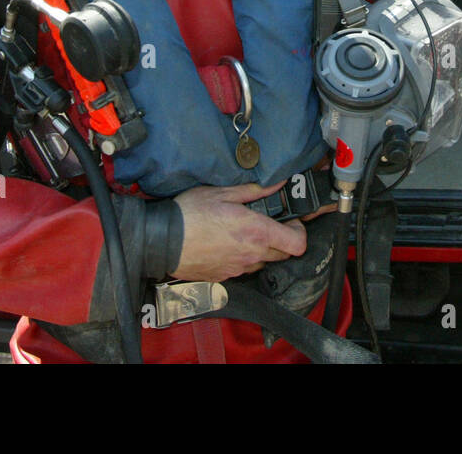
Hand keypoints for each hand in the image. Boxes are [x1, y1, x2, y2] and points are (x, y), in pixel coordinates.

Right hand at [172, 181, 306, 281]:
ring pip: (264, 262)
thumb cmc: (190, 213)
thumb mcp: (223, 193)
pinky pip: (244, 269)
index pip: (298, 243)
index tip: (289, 221)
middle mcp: (252, 254)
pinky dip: (243, 258)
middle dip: (282, 239)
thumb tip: (278, 183)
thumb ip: (255, 191)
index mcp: (256, 232)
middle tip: (267, 224)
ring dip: (262, 250)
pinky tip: (228, 244)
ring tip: (245, 233)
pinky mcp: (225, 277)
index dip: (299, 232)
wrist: (162, 240)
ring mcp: (239, 268)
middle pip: (284, 254)